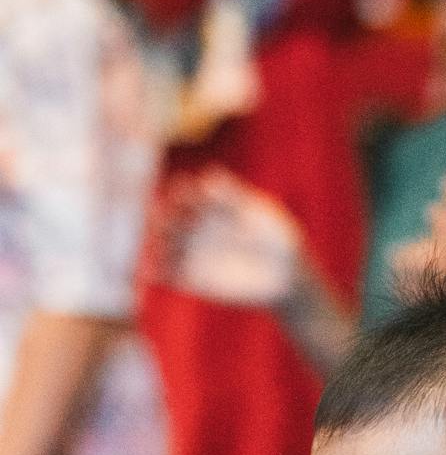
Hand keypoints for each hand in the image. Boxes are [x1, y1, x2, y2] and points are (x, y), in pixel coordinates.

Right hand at [154, 169, 305, 307]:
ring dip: (153, 245)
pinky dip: (155, 273)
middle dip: (160, 218)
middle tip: (161, 220)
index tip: (183, 195)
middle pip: (167, 218)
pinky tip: (152, 274)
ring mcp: (189, 250)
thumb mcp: (258, 212)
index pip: (183, 194)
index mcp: (206, 204)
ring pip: (161, 245)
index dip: (178, 193)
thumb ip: (233, 198)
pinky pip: (167, 275)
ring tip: (156, 248)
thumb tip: (208, 178)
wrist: (285, 273)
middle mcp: (192, 224)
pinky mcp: (190, 277)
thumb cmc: (275, 235)